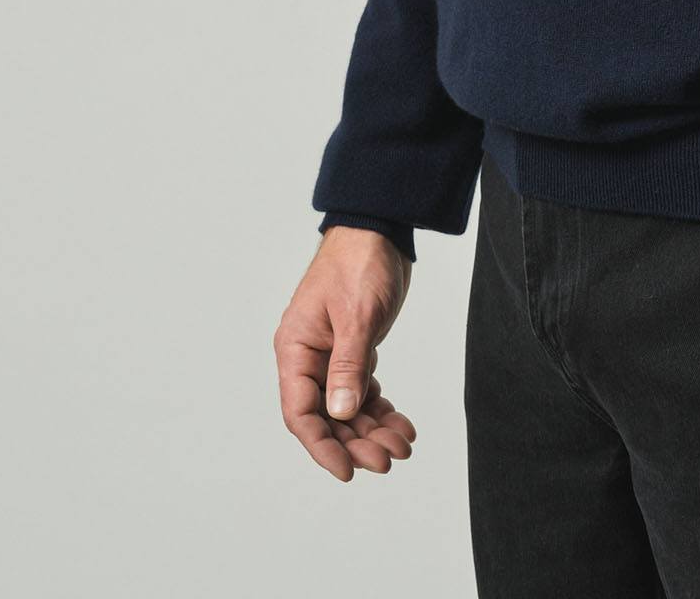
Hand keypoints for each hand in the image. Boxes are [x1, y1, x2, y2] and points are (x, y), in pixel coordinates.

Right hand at [275, 226, 416, 480]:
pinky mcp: (353, 349)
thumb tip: (339, 414)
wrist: (381, 228)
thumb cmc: (360, 262)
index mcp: (296, 348)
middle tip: (389, 459)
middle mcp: (308, 356)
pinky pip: (362, 390)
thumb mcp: (357, 315)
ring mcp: (330, 354)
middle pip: (327, 416)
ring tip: (403, 445)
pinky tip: (400, 424)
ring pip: (346, 408)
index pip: (300, 412)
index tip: (347, 471)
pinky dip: (380, 408)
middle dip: (356, 442)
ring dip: (372, 430)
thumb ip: (348, 366)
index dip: (322, 446)